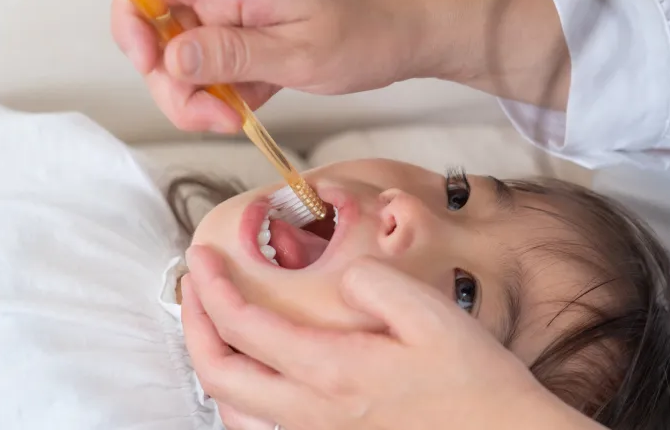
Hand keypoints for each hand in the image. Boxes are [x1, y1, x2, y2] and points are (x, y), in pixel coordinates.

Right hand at [110, 0, 463, 133]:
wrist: (398, 38)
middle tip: (213, 114)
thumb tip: (173, 57)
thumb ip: (233, 54)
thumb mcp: (298, 53)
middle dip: (173, 82)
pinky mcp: (240, 43)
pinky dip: (221, 99)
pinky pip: (210, 74)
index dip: (132, 21)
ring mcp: (230, 20)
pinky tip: (251, 104)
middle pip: (157, 33)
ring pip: (179, 61)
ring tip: (235, 116)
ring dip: (196, 99)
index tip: (150, 61)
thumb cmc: (364, 33)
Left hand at [181, 246, 603, 429]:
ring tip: (214, 324)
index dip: (212, 287)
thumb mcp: (431, 315)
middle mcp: (314, 409)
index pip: (244, 326)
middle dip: (194, 324)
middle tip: (195, 285)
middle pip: (219, 374)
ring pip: (233, 408)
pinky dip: (239, 395)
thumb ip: (375, 284)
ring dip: (212, 360)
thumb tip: (343, 276)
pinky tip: (254, 374)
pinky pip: (262, 425)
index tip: (201, 257)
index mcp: (333, 370)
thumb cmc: (474, 385)